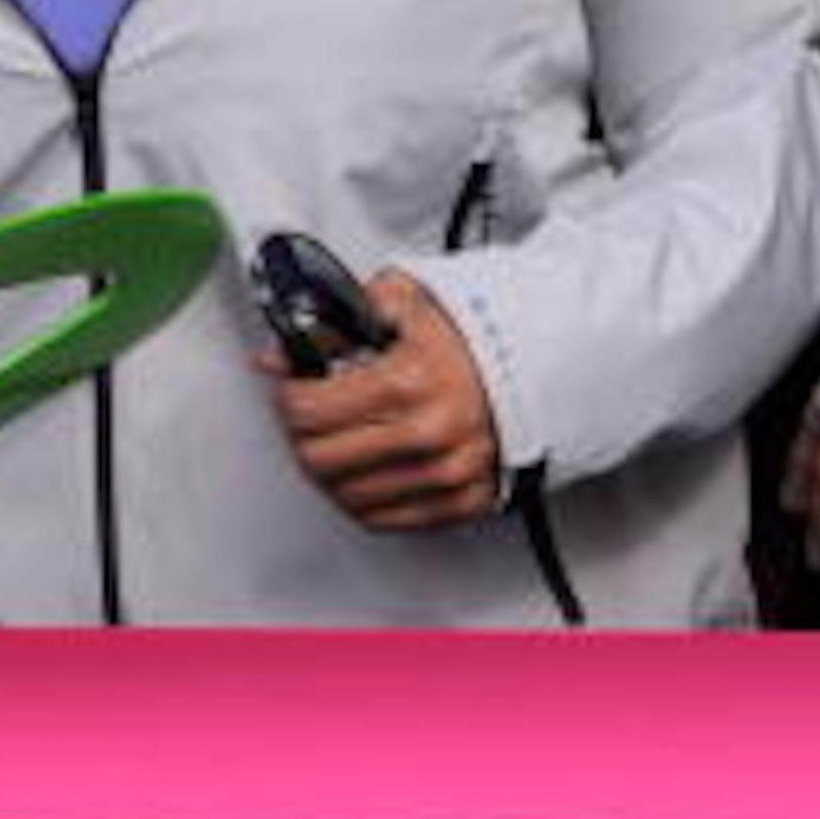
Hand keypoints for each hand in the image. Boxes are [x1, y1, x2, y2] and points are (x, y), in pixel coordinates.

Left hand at [269, 269, 504, 530]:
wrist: (540, 358)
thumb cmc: (471, 331)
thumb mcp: (400, 298)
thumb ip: (333, 321)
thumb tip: (279, 354)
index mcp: (409, 380)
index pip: (306, 410)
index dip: (288, 395)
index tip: (294, 387)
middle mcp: (429, 433)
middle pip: (318, 458)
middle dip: (302, 434)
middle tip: (310, 415)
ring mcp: (447, 473)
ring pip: (345, 495)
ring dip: (331, 468)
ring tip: (341, 438)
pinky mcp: (462, 502)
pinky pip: (384, 519)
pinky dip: (363, 497)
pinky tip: (368, 467)